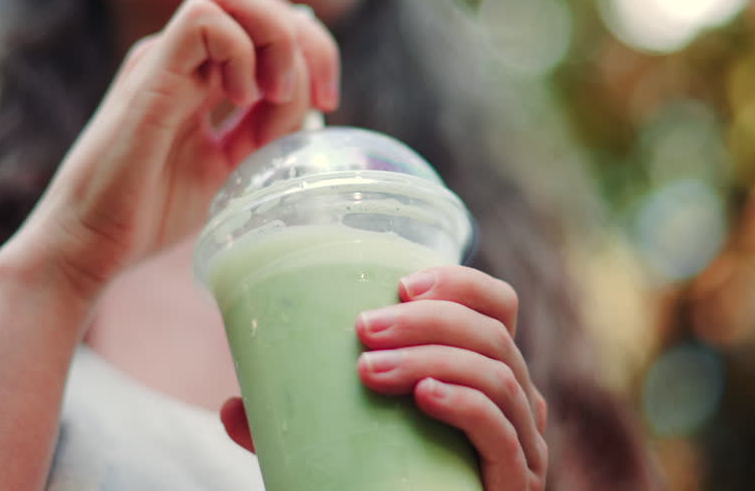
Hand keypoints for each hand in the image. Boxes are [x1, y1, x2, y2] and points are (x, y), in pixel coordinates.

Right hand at [9, 0, 338, 298]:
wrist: (90, 243)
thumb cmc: (151, 209)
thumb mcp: (232, 164)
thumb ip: (267, 129)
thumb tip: (311, 100)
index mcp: (204, 73)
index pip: (271, 22)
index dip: (314, 51)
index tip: (328, 104)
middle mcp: (184, 55)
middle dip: (307, 40)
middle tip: (316, 99)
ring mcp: (164, 58)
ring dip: (274, 37)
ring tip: (274, 96)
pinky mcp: (150, 73)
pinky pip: (203, 18)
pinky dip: (239, 51)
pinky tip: (239, 102)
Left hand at [219, 266, 548, 490]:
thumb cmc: (391, 486)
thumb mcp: (349, 445)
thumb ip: (297, 429)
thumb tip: (231, 407)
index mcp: (488, 375)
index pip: (497, 306)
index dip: (458, 283)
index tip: (401, 283)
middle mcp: (517, 403)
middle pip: (492, 334)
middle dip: (426, 321)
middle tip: (363, 328)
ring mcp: (523, 445)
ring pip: (495, 375)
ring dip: (430, 358)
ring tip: (369, 369)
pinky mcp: (516, 482)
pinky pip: (501, 431)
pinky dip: (465, 403)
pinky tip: (426, 395)